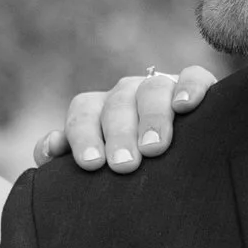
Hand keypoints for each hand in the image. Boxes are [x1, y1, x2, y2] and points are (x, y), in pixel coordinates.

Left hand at [36, 64, 216, 172]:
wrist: (180, 170)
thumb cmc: (128, 171)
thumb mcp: (96, 169)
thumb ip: (63, 163)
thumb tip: (50, 149)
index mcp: (98, 111)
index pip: (83, 113)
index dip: (83, 135)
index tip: (91, 164)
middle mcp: (126, 94)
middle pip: (117, 105)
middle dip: (118, 135)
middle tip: (123, 165)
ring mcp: (160, 87)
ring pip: (152, 90)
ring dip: (152, 118)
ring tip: (154, 147)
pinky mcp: (196, 85)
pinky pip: (193, 77)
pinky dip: (189, 87)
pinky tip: (185, 106)